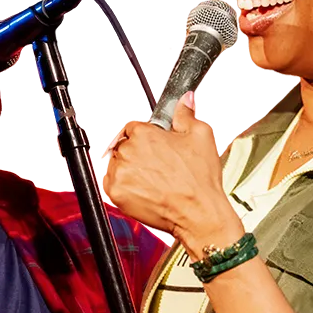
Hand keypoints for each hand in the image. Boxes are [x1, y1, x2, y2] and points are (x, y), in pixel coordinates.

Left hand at [103, 93, 243, 259]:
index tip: (152, 147)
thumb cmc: (200, 179)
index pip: (133, 127)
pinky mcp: (115, 193)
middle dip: (137, 153)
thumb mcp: (201, 136)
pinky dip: (123, 187)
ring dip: (129, 169)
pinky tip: (142, 190)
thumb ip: (186, 114)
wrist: (199, 213)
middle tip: (156, 167)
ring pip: (116, 165)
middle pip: (123, 145)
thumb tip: (184, 99)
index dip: (144, 136)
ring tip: (151, 180)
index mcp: (144, 134)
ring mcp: (119, 173)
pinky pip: (111, 184)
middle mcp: (128, 151)